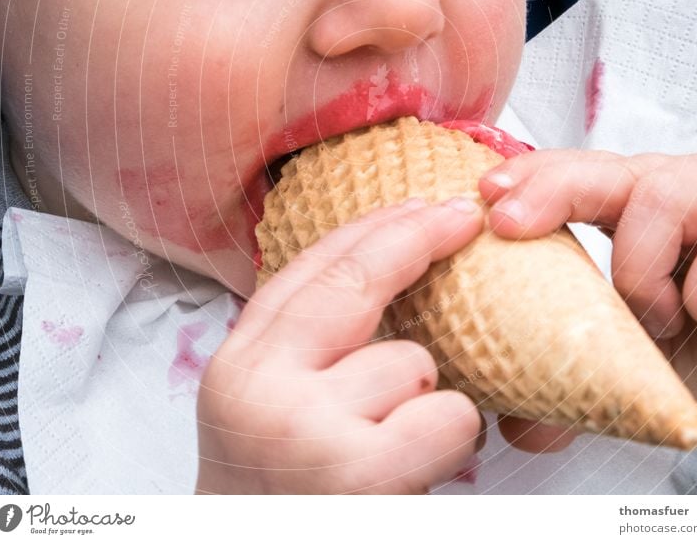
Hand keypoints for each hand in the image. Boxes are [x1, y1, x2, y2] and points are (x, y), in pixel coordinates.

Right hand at [197, 197, 491, 493]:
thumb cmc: (278, 494)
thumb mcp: (269, 406)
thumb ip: (307, 344)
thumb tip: (380, 267)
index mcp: (238, 364)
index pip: (310, 268)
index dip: (372, 227)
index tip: (420, 203)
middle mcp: (259, 386)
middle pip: (353, 280)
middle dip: (415, 236)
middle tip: (459, 216)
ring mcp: (304, 428)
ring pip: (412, 360)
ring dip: (424, 395)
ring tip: (396, 443)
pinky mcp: (357, 475)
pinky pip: (446, 414)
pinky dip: (449, 438)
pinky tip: (417, 472)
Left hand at [479, 150, 696, 453]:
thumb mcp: (636, 362)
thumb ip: (578, 378)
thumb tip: (518, 424)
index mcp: (647, 205)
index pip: (580, 170)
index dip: (533, 175)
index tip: (487, 196)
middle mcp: (691, 188)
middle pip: (610, 165)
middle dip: (550, 190)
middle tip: (509, 225)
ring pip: (661, 194)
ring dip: (639, 268)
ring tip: (660, 318)